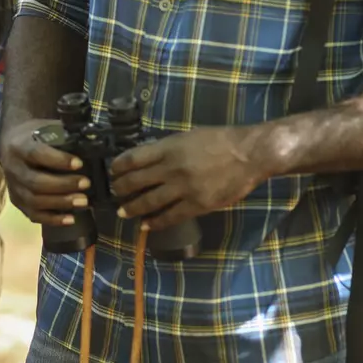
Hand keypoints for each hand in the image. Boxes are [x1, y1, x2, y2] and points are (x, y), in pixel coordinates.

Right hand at [0, 118, 90, 226]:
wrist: (12, 143)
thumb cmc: (35, 135)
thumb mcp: (46, 128)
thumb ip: (65, 136)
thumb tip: (95, 142)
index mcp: (19, 146)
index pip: (36, 154)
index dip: (58, 160)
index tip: (79, 163)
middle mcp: (13, 168)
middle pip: (36, 182)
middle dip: (63, 185)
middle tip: (87, 183)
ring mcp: (13, 187)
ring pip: (34, 201)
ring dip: (61, 203)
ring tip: (84, 201)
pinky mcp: (16, 201)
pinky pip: (33, 215)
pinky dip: (52, 219)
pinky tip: (71, 219)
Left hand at [109, 125, 270, 229]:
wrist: (250, 154)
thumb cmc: (220, 140)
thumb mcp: (187, 136)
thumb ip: (166, 149)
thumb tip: (147, 160)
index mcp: (168, 147)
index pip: (132, 159)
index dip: (118, 167)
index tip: (112, 172)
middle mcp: (171, 168)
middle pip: (135, 181)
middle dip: (120, 189)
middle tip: (115, 193)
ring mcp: (184, 188)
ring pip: (148, 202)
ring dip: (132, 208)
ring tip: (123, 212)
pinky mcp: (197, 205)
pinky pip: (170, 217)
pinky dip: (155, 222)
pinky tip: (146, 225)